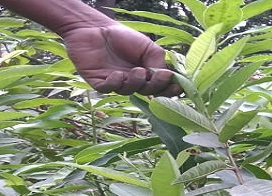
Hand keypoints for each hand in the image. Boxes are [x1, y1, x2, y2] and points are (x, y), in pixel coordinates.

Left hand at [60, 23, 180, 96]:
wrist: (94, 27)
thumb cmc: (122, 36)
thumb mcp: (147, 46)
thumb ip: (157, 60)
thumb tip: (167, 76)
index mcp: (145, 73)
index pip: (159, 86)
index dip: (169, 89)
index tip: (177, 86)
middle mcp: (132, 80)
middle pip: (147, 92)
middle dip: (155, 86)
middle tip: (158, 76)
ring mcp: (116, 83)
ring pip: (129, 91)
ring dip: (135, 83)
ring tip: (137, 71)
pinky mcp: (99, 82)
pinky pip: (109, 89)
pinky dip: (115, 84)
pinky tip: (117, 75)